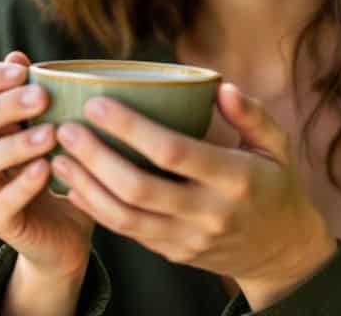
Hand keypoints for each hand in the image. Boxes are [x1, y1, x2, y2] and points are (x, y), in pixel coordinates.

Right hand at [0, 51, 95, 279]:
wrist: (64, 230)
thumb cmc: (57, 165)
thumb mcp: (52, 125)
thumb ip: (36, 93)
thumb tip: (17, 57)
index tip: (21, 71)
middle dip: (2, 106)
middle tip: (41, 98)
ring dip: (14, 144)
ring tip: (49, 135)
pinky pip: (0, 203)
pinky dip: (23, 185)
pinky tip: (46, 169)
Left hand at [48, 82, 337, 305]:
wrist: (282, 252)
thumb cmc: (275, 185)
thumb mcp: (277, 146)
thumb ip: (252, 115)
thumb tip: (221, 86)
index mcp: (235, 178)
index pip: (174, 151)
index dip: (131, 128)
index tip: (97, 103)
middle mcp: (209, 213)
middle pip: (139, 186)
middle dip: (95, 156)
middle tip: (66, 128)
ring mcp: (189, 238)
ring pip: (125, 216)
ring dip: (86, 185)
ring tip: (58, 157)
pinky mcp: (174, 253)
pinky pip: (127, 233)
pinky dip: (96, 209)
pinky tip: (73, 186)